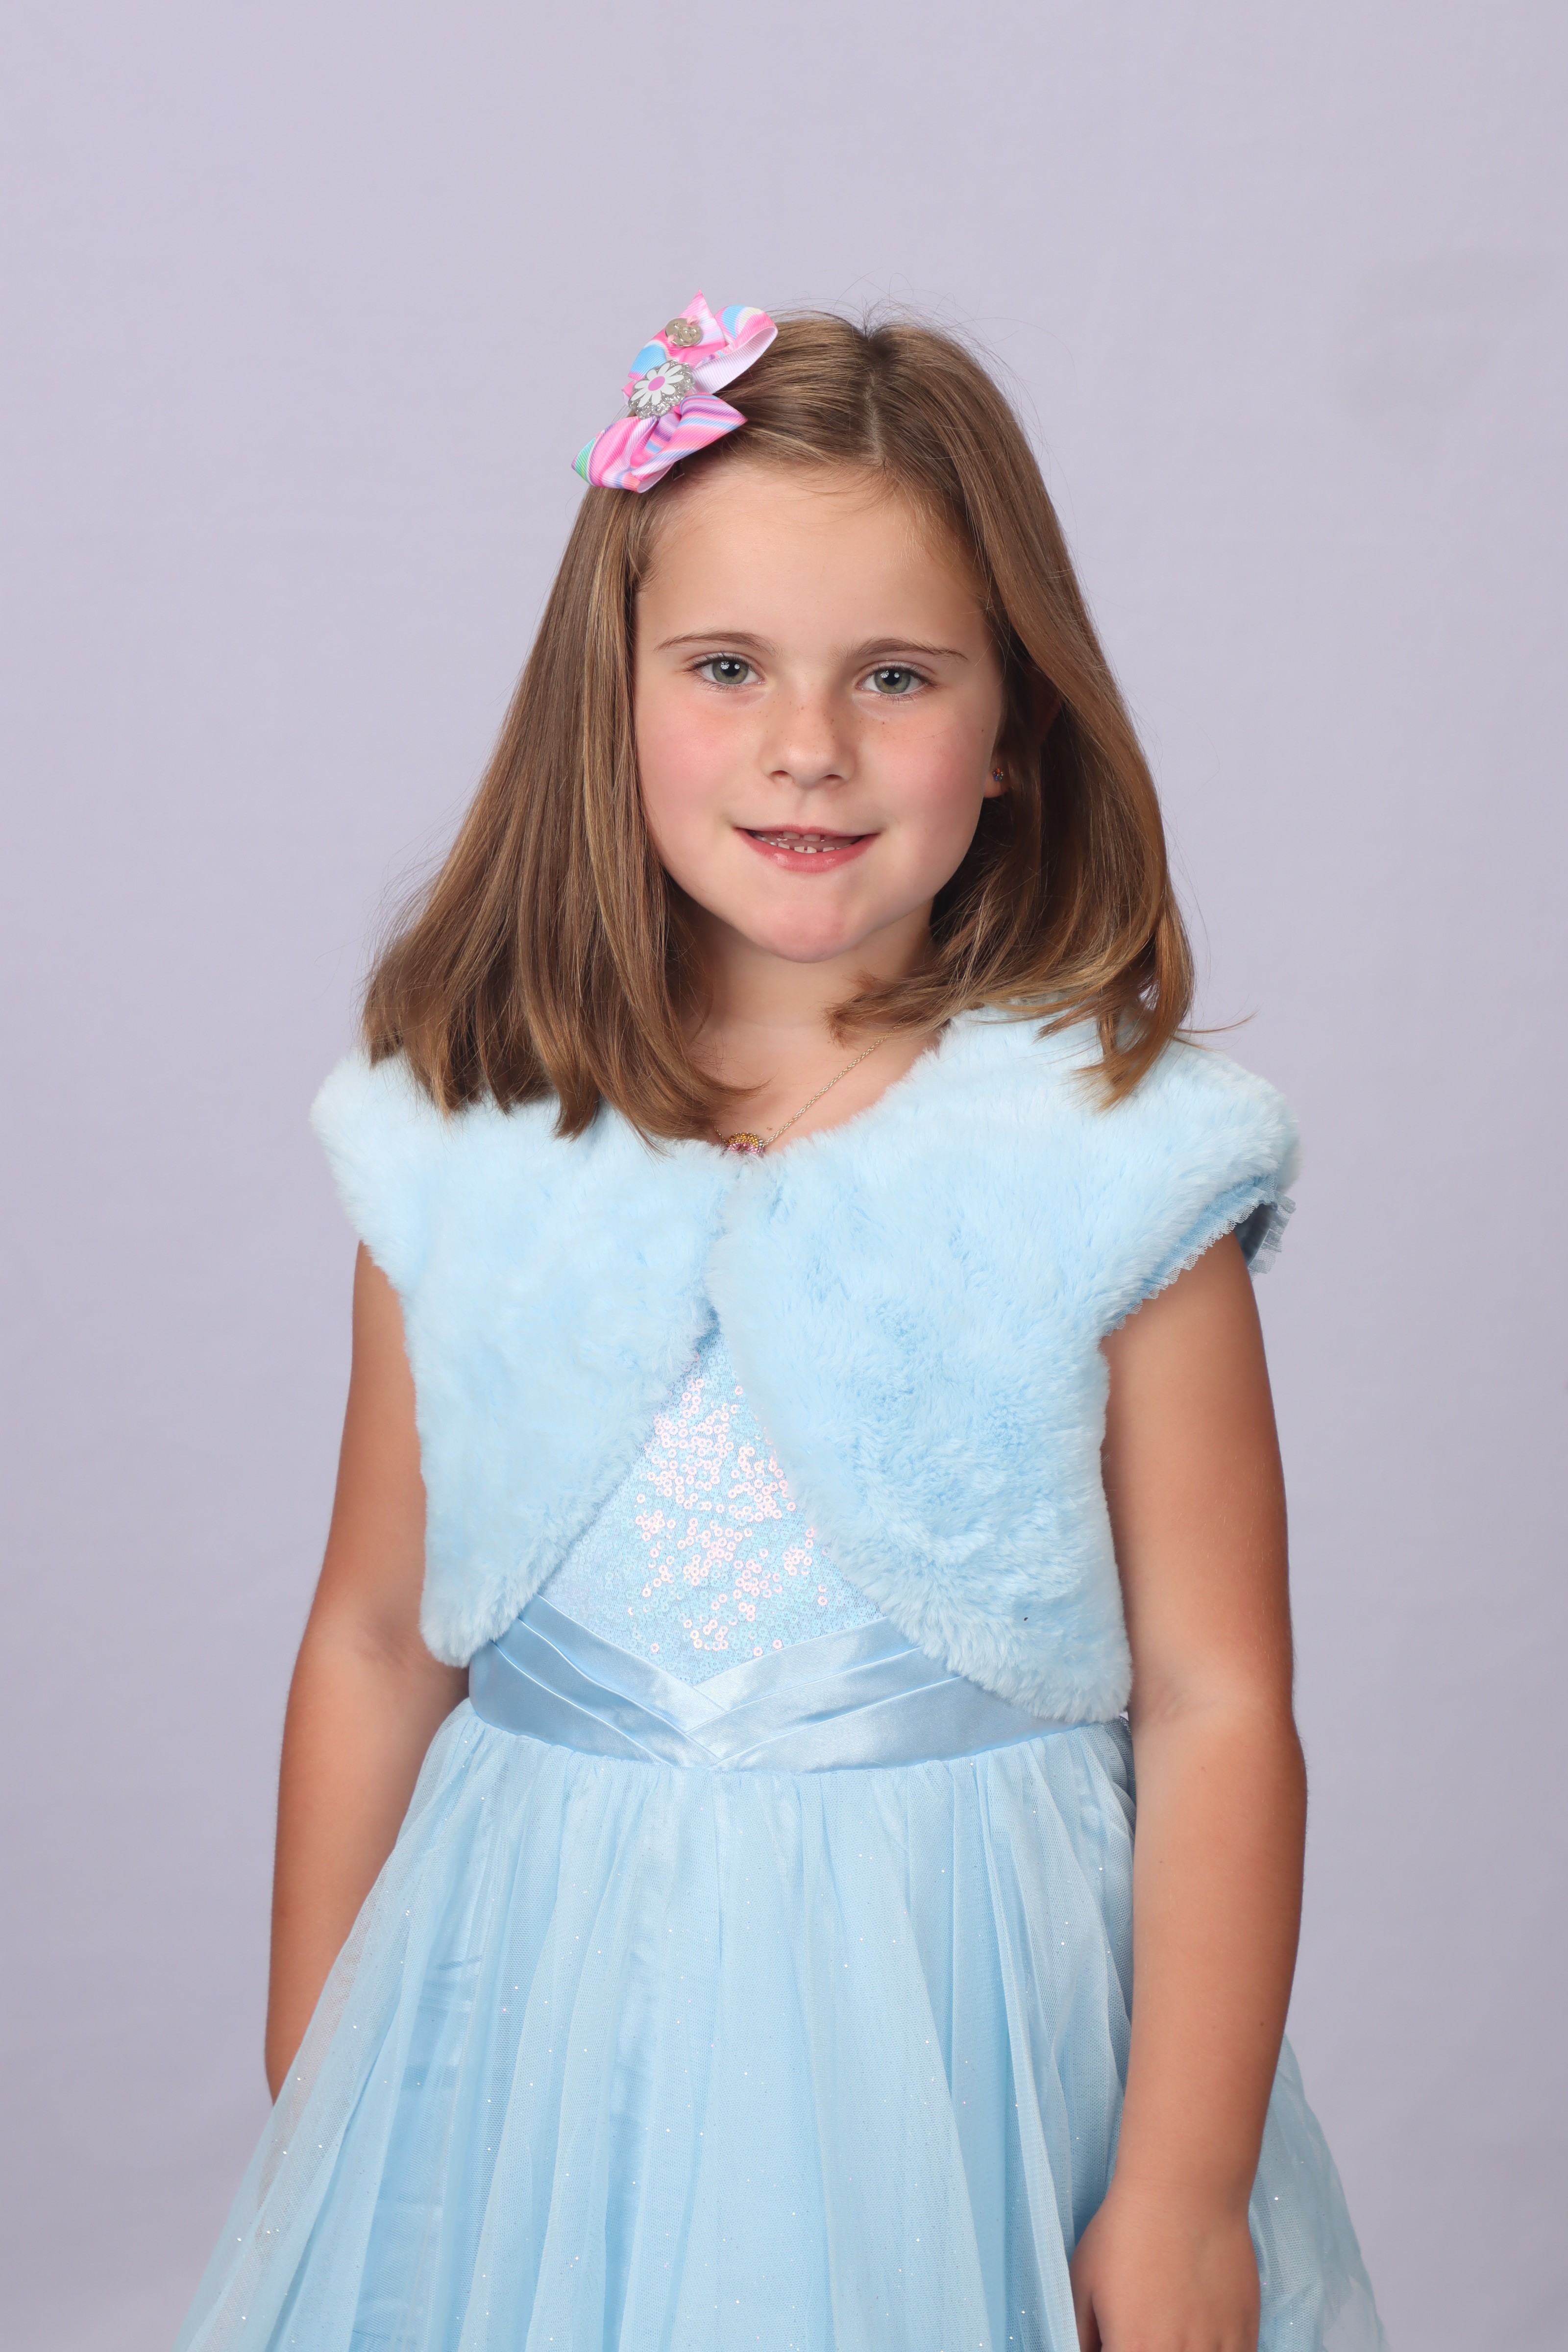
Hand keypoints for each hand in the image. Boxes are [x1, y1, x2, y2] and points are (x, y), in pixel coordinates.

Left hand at [1069, 2181, 1259, 2351]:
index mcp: (1132, 2349)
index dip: (1118, 2349)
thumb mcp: (1083, 2280)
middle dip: (1147, 2347)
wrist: (1185, 2191)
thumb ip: (1083, 2333)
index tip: (1118, 2337)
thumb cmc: (1127, 2229)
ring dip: (1184, 2350)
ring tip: (1173, 2324)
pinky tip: (1201, 2332)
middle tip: (1145, 2327)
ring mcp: (1216, 2349)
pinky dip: (1215, 2351)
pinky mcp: (1245, 2334)